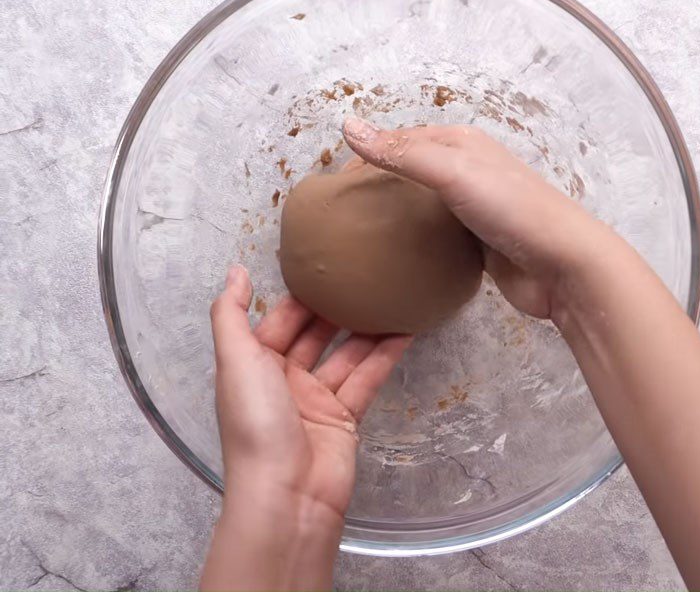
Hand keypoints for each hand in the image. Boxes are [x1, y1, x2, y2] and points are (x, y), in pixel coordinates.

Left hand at [202, 265, 409, 591]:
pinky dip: (385, 356)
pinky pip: (367, 378)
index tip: (328, 266)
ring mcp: (316, 399)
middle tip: (366, 276)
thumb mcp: (234, 360)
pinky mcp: (345, 417)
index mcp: (255, 365)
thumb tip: (234, 270)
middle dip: (336, 307)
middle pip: (315, 334)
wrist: (287, 497)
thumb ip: (231, 314)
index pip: (280, 320)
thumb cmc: (255, 424)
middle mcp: (285, 380)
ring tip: (392, 297)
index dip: (301, 295)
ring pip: (346, 354)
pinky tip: (405, 332)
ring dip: (367, 328)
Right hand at [342, 118, 603, 319]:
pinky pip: (436, 233)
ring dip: (396, 212)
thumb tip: (347, 125)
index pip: (403, 139)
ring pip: (423, 203)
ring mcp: (474, 207)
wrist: (563, 266)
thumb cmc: (511, 209)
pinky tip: (395, 253)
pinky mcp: (478, 241)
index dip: (369, 153)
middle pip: (412, 169)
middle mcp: (468, 169)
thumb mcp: (452, 171)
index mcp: (462, 143)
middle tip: (345, 210)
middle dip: (380, 182)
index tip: (337, 182)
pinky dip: (414, 238)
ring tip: (361, 232)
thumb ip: (401, 152)